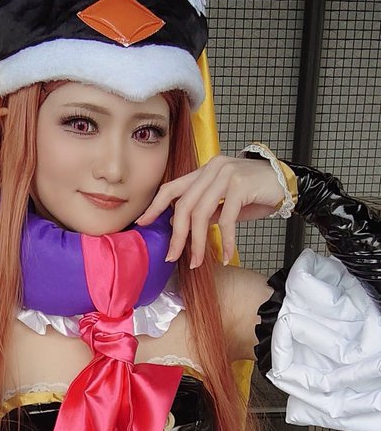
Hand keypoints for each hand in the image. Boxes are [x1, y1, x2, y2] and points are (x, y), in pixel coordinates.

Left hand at [136, 155, 283, 266]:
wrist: (287, 183)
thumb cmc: (256, 193)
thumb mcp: (226, 203)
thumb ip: (206, 210)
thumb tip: (180, 226)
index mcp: (204, 171)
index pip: (172, 187)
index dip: (155, 206)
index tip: (143, 223)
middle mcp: (212, 169)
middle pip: (184, 205)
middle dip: (177, 235)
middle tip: (173, 257)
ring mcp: (225, 174)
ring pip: (201, 213)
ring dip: (197, 242)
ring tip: (196, 262)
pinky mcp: (240, 185)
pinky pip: (226, 219)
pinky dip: (225, 240)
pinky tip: (225, 256)